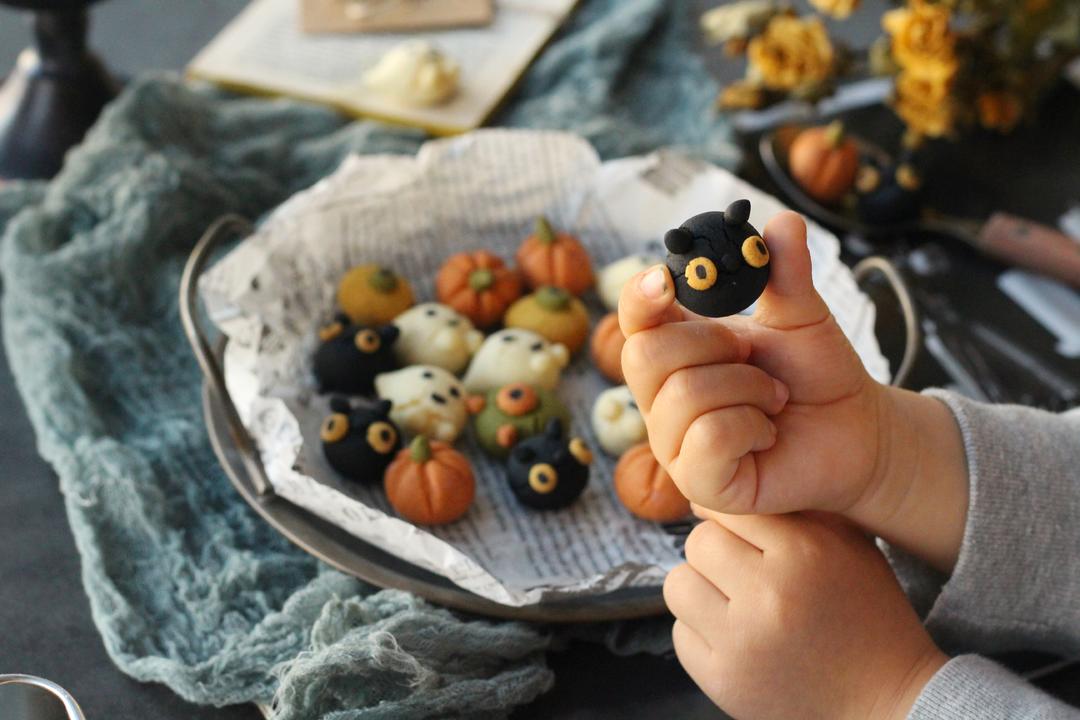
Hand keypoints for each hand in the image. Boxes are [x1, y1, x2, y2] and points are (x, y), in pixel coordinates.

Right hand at [619, 211, 969, 571]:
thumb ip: (785, 270)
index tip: (665, 279)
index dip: (639, 297)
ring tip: (772, 399)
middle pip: (643, 356)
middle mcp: (662, 398)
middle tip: (753, 356)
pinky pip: (708, 439)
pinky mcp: (699, 483)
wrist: (856, 432)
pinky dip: (749, 427)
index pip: (633, 319)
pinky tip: (765, 434)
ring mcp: (675, 444)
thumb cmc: (817, 376)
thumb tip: (781, 221)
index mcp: (676, 351)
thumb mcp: (802, 315)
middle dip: (711, 345)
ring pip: (683, 396)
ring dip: (746, 389)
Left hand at [665, 510, 946, 719]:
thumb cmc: (866, 615)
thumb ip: (793, 511)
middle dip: (714, 552)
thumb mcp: (850, 547)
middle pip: (697, 543)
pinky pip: (680, 633)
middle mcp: (769, 595)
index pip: (729, 509)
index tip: (745, 536)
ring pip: (678, 585)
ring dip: (700, 589)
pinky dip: (700, 632)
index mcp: (804, 553)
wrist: (886, 700)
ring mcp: (741, 642)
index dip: (733, 520)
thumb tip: (714, 494)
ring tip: (733, 602)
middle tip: (740, 571)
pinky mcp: (723, 681)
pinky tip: (735, 637)